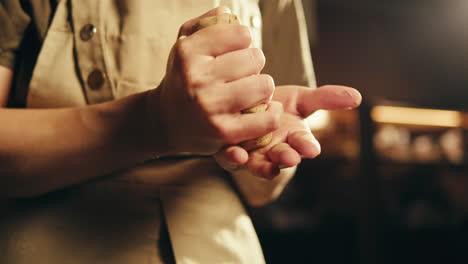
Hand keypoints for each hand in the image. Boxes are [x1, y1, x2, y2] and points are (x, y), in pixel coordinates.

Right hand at [145, 7, 281, 155]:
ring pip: (264, 86)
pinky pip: (268, 118)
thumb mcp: (184, 45)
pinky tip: (264, 110)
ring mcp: (210, 108)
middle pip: (256, 58)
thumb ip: (206, 24)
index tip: (234, 53)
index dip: (243, 42)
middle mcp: (197, 79)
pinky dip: (272, 113)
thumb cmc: (182, 79)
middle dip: (253, 66)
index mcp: (188, 52)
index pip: (242, 34)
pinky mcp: (224, 132)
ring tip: (250, 93)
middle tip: (240, 76)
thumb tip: (228, 13)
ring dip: (262, 89)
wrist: (164, 122)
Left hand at [215, 85, 361, 178]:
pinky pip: (231, 160)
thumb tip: (357, 96)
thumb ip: (326, 98)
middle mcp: (275, 149)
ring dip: (261, 166)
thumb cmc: (276, 107)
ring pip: (259, 164)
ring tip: (261, 163)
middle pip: (282, 157)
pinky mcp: (231, 153)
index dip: (306, 146)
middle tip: (290, 158)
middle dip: (287, 158)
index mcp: (293, 138)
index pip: (303, 143)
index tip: (311, 149)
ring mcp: (253, 154)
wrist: (246, 110)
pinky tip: (235, 153)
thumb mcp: (302, 100)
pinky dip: (233, 158)